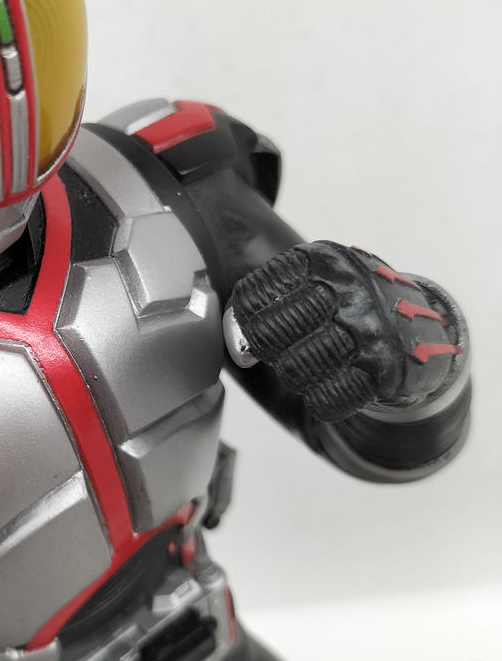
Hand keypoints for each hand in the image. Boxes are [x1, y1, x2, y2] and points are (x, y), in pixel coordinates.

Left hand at [224, 242, 462, 422]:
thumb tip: (233, 333)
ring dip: (298, 374)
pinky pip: (327, 399)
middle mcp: (346, 289)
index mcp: (323, 260)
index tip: (256, 323)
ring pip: (294, 369)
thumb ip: (276, 296)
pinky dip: (324, 400)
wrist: (426, 330)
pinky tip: (337, 384)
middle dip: (269, 349)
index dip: (246, 317)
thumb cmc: (356, 305)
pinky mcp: (383, 369)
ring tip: (318, 362)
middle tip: (289, 346)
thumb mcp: (320, 278)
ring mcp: (367, 329)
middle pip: (268, 333)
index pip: (254, 294)